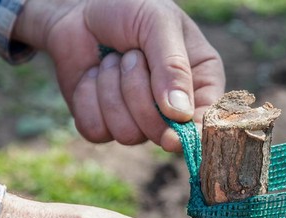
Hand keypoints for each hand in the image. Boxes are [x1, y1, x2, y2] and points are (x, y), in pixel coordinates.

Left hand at [12, 0, 224, 151]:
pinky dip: (87, 99)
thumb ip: (173, 66)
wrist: (79, 7)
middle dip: (138, 95)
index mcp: (201, 82)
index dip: (191, 134)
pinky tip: (92, 75)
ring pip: (127, 134)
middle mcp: (174, 108)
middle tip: (132, 56)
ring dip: (110, 91)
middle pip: (161, 133)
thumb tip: (180, 114)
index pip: (206, 121)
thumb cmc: (129, 8)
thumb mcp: (158, 23)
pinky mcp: (105, 124)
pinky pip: (97, 130)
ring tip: (112, 60)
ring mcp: (139, 120)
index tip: (172, 137)